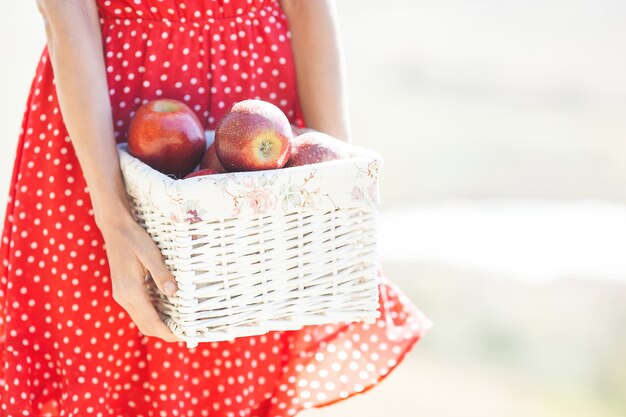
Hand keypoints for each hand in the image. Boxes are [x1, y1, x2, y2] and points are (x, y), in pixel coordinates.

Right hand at [99, 213, 181, 342]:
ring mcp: (121, 295)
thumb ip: (162, 274)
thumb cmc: (134, 239)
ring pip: (141, 321)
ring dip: (158, 327)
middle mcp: (123, 297)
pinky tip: (165, 313)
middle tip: (185, 334)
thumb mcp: (151, 254)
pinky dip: (152, 318)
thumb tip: (174, 293)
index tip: (184, 337)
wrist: (115, 228)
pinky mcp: (123, 291)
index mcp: (131, 291)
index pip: (152, 321)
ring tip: (178, 326)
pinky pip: (138, 311)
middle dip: (165, 334)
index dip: (168, 332)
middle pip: (146, 326)